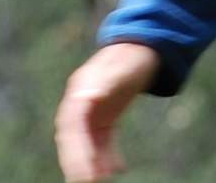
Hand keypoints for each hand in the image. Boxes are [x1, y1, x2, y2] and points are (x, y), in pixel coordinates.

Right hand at [56, 43, 159, 181]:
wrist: (144, 47)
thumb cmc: (132, 57)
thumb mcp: (120, 68)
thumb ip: (104, 82)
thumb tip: (85, 98)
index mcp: (79, 91)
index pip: (71, 126)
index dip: (75, 150)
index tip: (83, 171)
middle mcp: (80, 104)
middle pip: (73, 139)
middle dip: (79, 162)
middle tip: (88, 182)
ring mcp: (91, 113)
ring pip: (87, 144)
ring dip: (92, 163)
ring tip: (102, 181)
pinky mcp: (104, 118)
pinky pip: (103, 142)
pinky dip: (108, 157)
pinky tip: (119, 169)